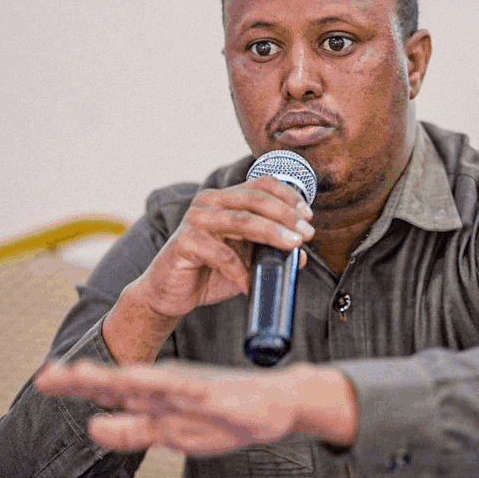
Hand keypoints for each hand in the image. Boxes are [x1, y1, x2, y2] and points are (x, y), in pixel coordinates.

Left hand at [35, 359, 356, 454]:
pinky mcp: (210, 393)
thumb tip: (93, 427)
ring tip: (82, 374)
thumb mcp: (172, 434)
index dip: (76, 384)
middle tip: (46, 376)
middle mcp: (165, 386)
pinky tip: (138, 383)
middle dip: (82, 380)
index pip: (108, 389)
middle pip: (117, 381)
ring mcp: (187, 388)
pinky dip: (158, 386)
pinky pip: (180, 390)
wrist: (277, 402)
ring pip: (143, 382)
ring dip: (113, 379)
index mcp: (154, 394)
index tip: (44, 378)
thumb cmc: (226, 415)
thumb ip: (133, 430)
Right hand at [137, 176, 314, 319]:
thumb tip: (303, 256)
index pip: (261, 185)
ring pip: (241, 220)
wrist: (170, 293)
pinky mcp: (184, 242)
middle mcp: (208, 202)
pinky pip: (221, 254)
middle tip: (306, 234)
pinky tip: (251, 284)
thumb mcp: (245, 261)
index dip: (288, 196)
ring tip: (293, 247)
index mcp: (224, 199)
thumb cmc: (208, 271)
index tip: (308, 216)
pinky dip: (241, 271)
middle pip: (254, 199)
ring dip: (272, 233)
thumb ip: (269, 254)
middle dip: (286, 215)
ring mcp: (195, 220)